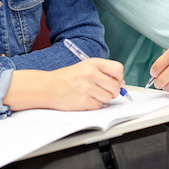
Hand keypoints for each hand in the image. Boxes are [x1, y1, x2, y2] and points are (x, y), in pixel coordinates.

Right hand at [5, 59, 124, 111]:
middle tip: (104, 91)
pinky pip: (98, 105)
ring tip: (90, 94)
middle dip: (113, 92)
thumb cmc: (66, 78)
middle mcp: (90, 73)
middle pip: (115, 86)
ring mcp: (86, 87)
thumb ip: (103, 72)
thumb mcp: (85, 68)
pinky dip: (93, 105)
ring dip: (102, 99)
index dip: (119, 78)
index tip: (116, 81)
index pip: (118, 69)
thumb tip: (121, 83)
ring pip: (108, 97)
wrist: (47, 87)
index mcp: (93, 63)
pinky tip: (84, 100)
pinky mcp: (83, 100)